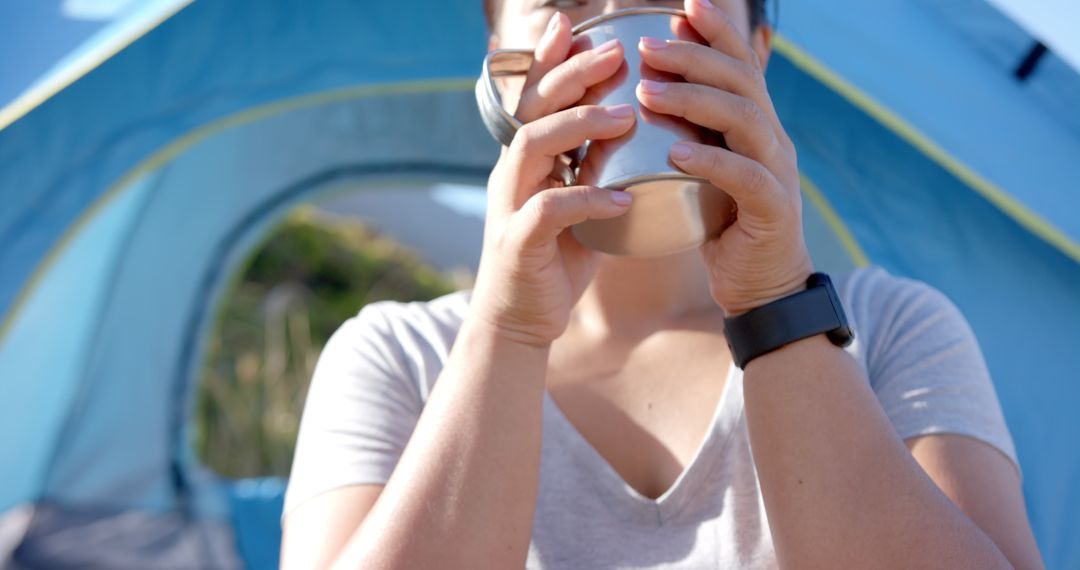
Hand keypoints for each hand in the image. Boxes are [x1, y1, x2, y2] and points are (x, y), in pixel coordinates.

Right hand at [471, 13, 635, 346]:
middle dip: (571, 76)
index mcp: (527, 164)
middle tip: (615, 53)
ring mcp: (509, 208)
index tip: (579, 29)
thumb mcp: (579, 209)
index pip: (534, 100)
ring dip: (577, 126)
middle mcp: (512, 176)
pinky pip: (547, 212)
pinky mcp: (517, 244)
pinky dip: (585, 201)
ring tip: (624, 116)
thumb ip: (597, 172)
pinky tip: (620, 200)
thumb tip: (637, 135)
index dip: (551, 62)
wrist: (519, 323)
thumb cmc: (553, 262)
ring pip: (531, 148)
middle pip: (533, 110)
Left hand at [637, 0, 813, 315]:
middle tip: (647, 47)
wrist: (760, 288)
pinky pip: (745, 178)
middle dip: (694, 56)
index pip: (741, 65)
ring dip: (695, 101)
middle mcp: (772, 141)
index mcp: (756, 127)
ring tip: (648, 93)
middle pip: (741, 82)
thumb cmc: (723, 227)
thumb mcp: (706, 171)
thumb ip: (692, 134)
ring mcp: (777, 174)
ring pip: (745, 120)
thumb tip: (653, 93)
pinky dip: (710, 161)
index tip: (683, 5)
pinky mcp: (772, 212)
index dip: (717, 31)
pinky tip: (677, 152)